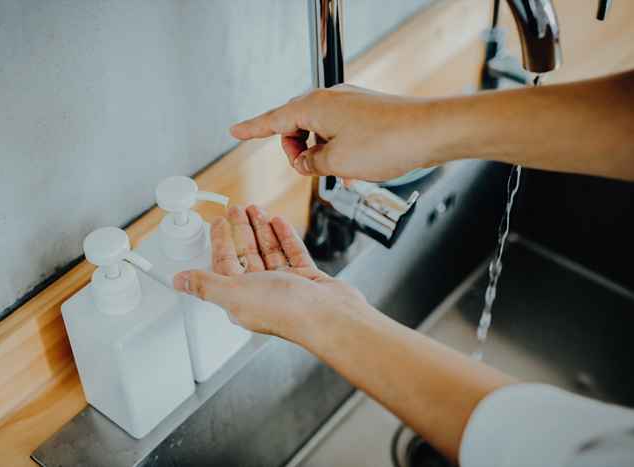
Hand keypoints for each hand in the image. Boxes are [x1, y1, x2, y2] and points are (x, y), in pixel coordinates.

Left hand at [173, 205, 365, 341]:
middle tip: (236, 209)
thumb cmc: (286, 311)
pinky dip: (284, 237)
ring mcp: (286, 286)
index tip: (218, 222)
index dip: (220, 242)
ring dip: (261, 230)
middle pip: (247, 255)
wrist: (330, 316)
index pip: (225, 265)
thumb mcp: (234, 293)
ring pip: (269, 252)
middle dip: (241, 231)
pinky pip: (293, 253)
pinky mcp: (307, 280)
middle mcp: (262, 293)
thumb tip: (178, 282)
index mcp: (241, 298)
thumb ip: (205, 285)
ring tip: (256, 209)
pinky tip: (279, 222)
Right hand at [230, 84, 442, 181]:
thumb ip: (311, 164)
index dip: (251, 129)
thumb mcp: (336, 163)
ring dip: (321, 154)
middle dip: (297, 151)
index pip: (273, 120)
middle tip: (309, 171)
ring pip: (320, 131)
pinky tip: (354, 169)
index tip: (235, 132)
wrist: (431, 132)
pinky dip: (339, 151)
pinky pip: (340, 132)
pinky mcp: (366, 113)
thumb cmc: (387, 142)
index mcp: (314, 106)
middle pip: (296, 126)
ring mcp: (349, 104)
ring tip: (340, 173)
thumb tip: (306, 162)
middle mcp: (330, 100)